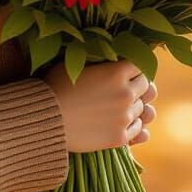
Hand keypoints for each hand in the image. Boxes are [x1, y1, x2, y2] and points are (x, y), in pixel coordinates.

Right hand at [43, 59, 158, 152]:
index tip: (129, 70)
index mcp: (117, 72)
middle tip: (125, 88)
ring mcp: (124, 117)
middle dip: (138, 86)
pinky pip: (139, 129)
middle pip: (147, 86)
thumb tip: (115, 54)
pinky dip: (132, 125)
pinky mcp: (119, 138)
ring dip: (135, 106)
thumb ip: (102, 60)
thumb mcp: (78, 63)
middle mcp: (126, 94)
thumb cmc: (56, 87)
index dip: (136, 67)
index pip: (143, 65)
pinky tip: (119, 121)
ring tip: (119, 106)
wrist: (44, 120)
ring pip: (144, 109)